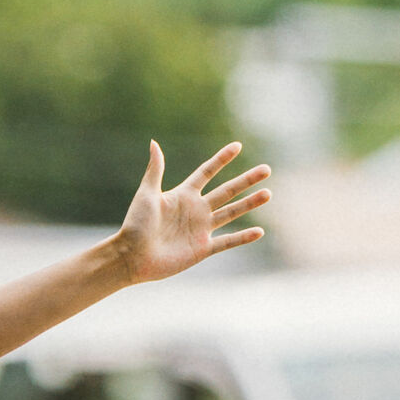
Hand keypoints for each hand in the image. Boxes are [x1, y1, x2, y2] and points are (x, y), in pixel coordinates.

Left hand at [115, 141, 270, 285]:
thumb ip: (155, 170)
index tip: (237, 146)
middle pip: (226, 191)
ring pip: (231, 213)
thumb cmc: (135, 225)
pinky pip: (227, 242)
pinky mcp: (202, 249)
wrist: (131, 257)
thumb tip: (154, 142)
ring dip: (249, 204)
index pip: (207, 172)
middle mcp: (195, 210)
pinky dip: (242, 237)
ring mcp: (200, 229)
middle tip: (266, 169)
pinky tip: (259, 231)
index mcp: (183, 195)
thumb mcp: (147, 195)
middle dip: (246, 180)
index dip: (221, 160)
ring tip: (268, 194)